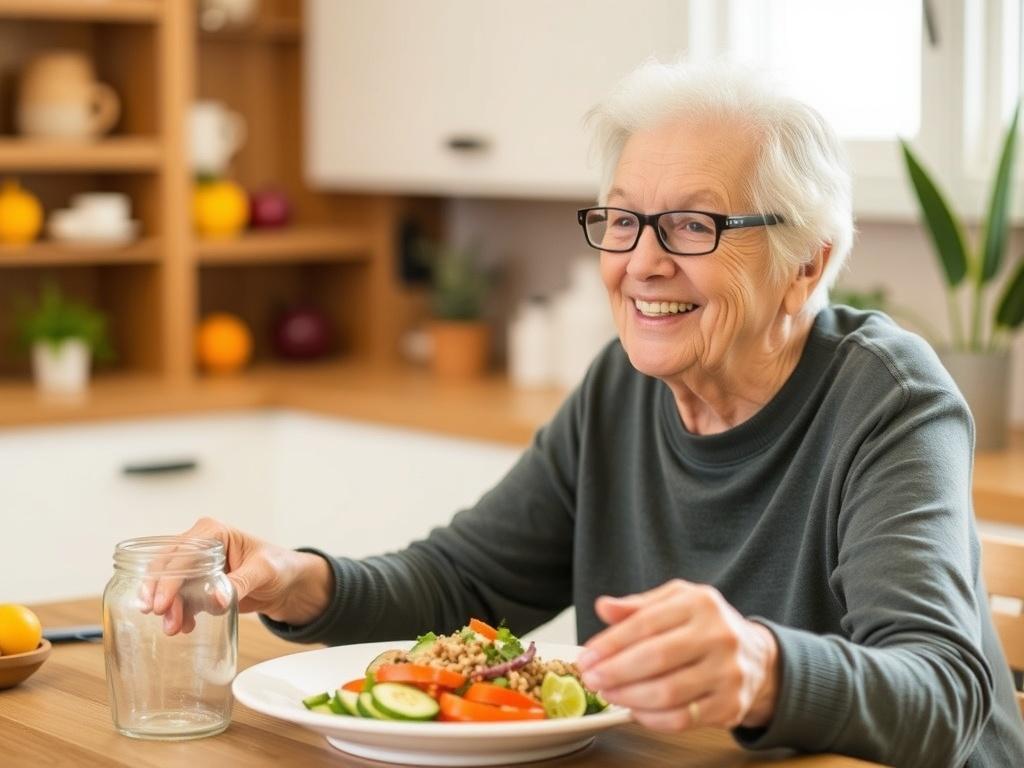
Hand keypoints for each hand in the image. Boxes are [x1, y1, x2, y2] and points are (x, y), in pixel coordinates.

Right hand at [140, 517, 332, 635]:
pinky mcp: (201, 586)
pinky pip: (182, 599)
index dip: (167, 578)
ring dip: (169, 607)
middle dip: (161, 594)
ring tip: (173, 628)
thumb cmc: (280, 566)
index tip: (161, 603)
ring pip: (171, 586)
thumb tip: (216, 599)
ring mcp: (198, 567)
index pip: (182, 553)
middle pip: (168, 568)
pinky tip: (186, 626)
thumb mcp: (264, 571)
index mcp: (214, 532)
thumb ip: (240, 583)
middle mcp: (200, 546)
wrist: (289, 584)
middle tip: (161, 616)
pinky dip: (180, 612)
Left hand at [576, 579, 778, 730]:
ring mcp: (728, 672)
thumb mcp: (674, 602)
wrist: (755, 655)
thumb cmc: (705, 625)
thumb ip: (637, 606)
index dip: (610, 642)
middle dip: (615, 671)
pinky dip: (650, 718)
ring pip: (667, 692)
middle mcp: (719, 635)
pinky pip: (681, 719)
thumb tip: (603, 607)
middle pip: (655, 657)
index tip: (586, 656)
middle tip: (591, 679)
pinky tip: (633, 710)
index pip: (646, 623)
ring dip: (628, 697)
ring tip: (608, 693)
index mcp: (701, 603)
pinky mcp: (730, 705)